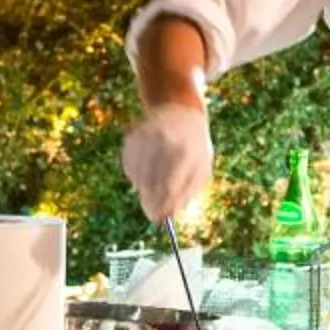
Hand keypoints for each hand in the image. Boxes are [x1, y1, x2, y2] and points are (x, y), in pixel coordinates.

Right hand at [121, 100, 212, 224]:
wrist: (180, 110)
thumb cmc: (194, 146)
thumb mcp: (201, 167)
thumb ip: (188, 191)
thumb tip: (168, 215)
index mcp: (186, 152)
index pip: (170, 186)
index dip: (162, 206)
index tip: (159, 219)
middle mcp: (165, 143)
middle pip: (151, 183)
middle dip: (150, 202)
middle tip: (152, 214)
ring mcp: (147, 137)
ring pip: (137, 176)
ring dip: (142, 188)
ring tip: (153, 188)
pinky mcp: (132, 136)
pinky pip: (128, 165)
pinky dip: (134, 175)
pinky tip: (146, 172)